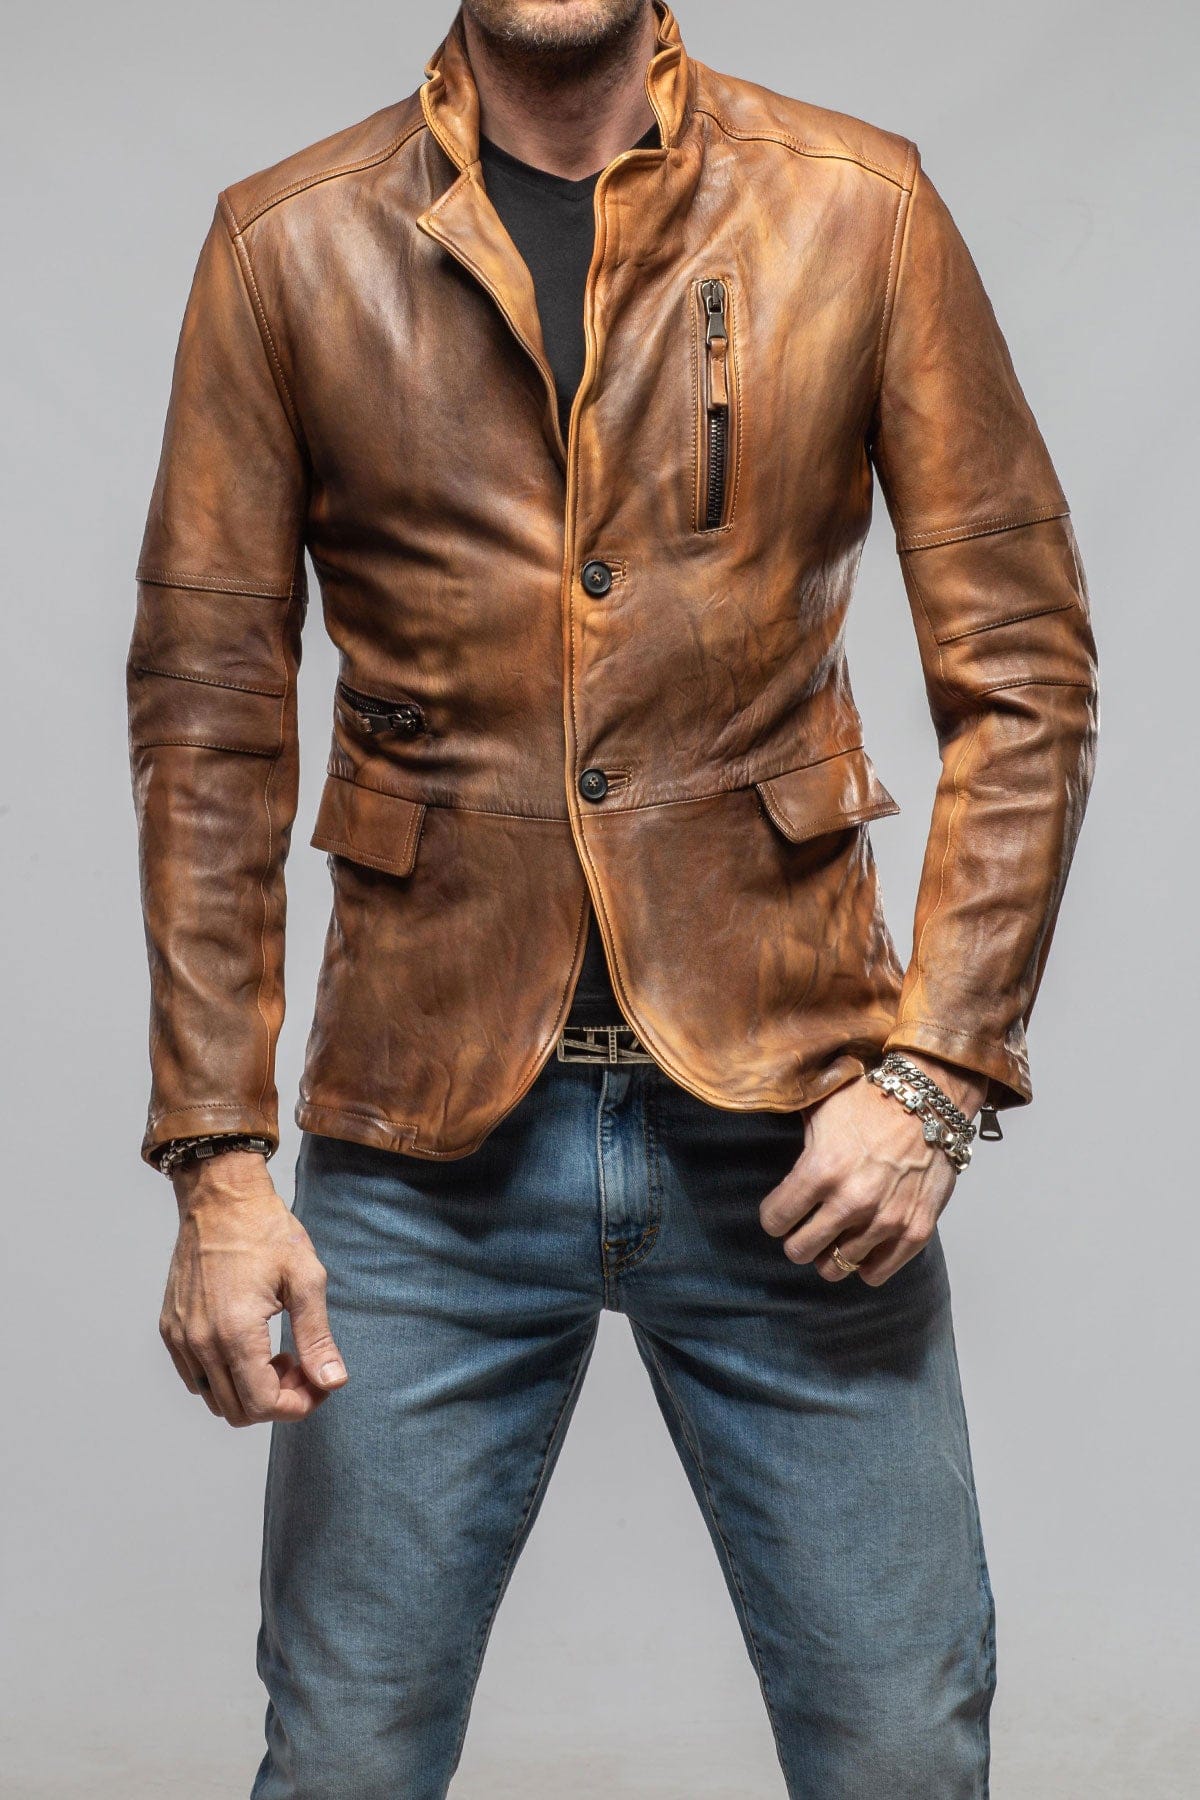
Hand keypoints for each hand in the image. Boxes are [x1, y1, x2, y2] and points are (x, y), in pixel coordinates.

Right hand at [159, 1151, 348, 1425]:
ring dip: (250, 1392)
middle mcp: (200, 1341)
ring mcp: (181, 1337)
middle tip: (302, 1366)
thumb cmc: (266, 1231)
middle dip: (278, 1401)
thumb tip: (333, 1382)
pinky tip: (249, 1347)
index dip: (297, 1406)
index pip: (262, 1405)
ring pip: (214, 1399)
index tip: (318, 1384)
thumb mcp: (305, 1279)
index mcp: (235, 1331)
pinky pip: (195, 1378)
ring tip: (277, 1355)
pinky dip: (225, 1378)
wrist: (221, 1199)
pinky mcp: (171, 1329)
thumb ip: (317, 1337)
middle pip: (238, 1410)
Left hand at [759, 1053, 987, 1286]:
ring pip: (836, 1267)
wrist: (929, 1100)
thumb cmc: (870, 1101)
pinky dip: (865, 1265)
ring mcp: (885, 1220)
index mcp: (821, 1170)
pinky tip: (862, 1247)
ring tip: (834, 1236)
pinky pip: (876, 1274)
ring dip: (830, 1254)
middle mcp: (851, 1201)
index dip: (773, 1216)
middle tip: (805, 1227)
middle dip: (796, 1240)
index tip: (781, 1211)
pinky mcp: (915, 1231)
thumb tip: (760, 1142)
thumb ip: (794, 1141)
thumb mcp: (819, 1110)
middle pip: (799, 1251)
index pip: (775, 1220)